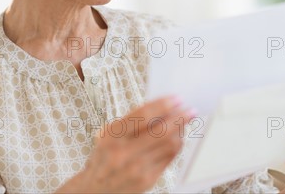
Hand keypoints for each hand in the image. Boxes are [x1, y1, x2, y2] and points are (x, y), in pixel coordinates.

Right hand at [59, 96, 194, 192]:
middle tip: (189, 110)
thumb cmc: (105, 157)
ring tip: (183, 124)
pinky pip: (170, 158)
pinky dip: (177, 145)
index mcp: (112, 135)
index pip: (143, 115)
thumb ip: (132, 122)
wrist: (96, 188)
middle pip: (161, 130)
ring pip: (170, 144)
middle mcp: (123, 152)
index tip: (176, 99)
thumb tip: (163, 108)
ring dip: (181, 131)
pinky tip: (178, 138)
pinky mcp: (147, 179)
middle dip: (179, 117)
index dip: (163, 105)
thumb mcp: (109, 135)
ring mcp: (136, 167)